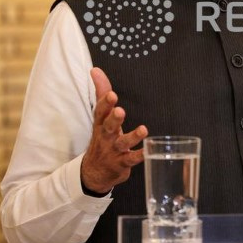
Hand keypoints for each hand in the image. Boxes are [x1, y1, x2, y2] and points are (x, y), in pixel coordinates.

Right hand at [80, 67, 147, 193]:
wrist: (94, 172)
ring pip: (122, 143)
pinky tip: (148, 151)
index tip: (112, 94)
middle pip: (108, 127)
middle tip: (120, 111)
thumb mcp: (101, 116)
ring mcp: (113, 151)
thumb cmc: (102, 138)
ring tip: (143, 130)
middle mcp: (105, 137)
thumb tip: (96, 70)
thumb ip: (101, 92)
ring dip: (132, 137)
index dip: (105, 103)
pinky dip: (139, 156)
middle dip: (114, 119)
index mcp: (101, 124)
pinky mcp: (122, 164)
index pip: (100, 112)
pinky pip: (131, 160)